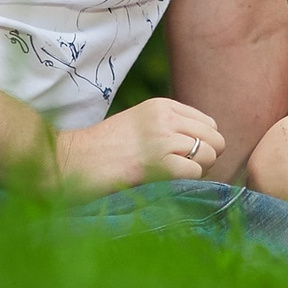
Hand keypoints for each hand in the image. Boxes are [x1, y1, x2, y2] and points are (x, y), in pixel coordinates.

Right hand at [52, 97, 225, 196]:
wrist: (72, 160)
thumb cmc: (103, 148)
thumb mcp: (139, 124)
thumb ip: (168, 126)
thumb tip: (204, 144)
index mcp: (162, 105)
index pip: (208, 122)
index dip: (204, 143)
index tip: (186, 157)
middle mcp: (165, 117)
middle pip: (214, 138)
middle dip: (207, 158)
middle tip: (184, 170)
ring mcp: (162, 139)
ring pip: (209, 154)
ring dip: (199, 171)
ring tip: (174, 176)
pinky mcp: (158, 163)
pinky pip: (195, 171)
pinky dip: (188, 181)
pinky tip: (167, 182)